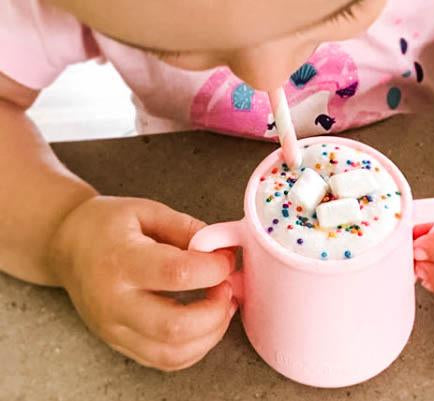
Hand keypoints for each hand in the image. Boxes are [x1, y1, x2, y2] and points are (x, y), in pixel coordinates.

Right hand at [48, 195, 236, 369]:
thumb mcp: (146, 210)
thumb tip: (223, 248)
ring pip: (172, 354)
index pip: (177, 274)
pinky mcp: (119, 344)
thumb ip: (187, 228)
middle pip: (175, 326)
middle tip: (228, 286)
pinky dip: (195, 348)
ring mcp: (114, 329)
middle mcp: (114, 302)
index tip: (227, 257)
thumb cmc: (106, 225)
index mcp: (121, 260)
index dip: (213, 268)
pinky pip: (164, 361)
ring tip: (223, 305)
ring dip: (211, 333)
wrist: (67, 247)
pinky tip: (206, 323)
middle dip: (216, 310)